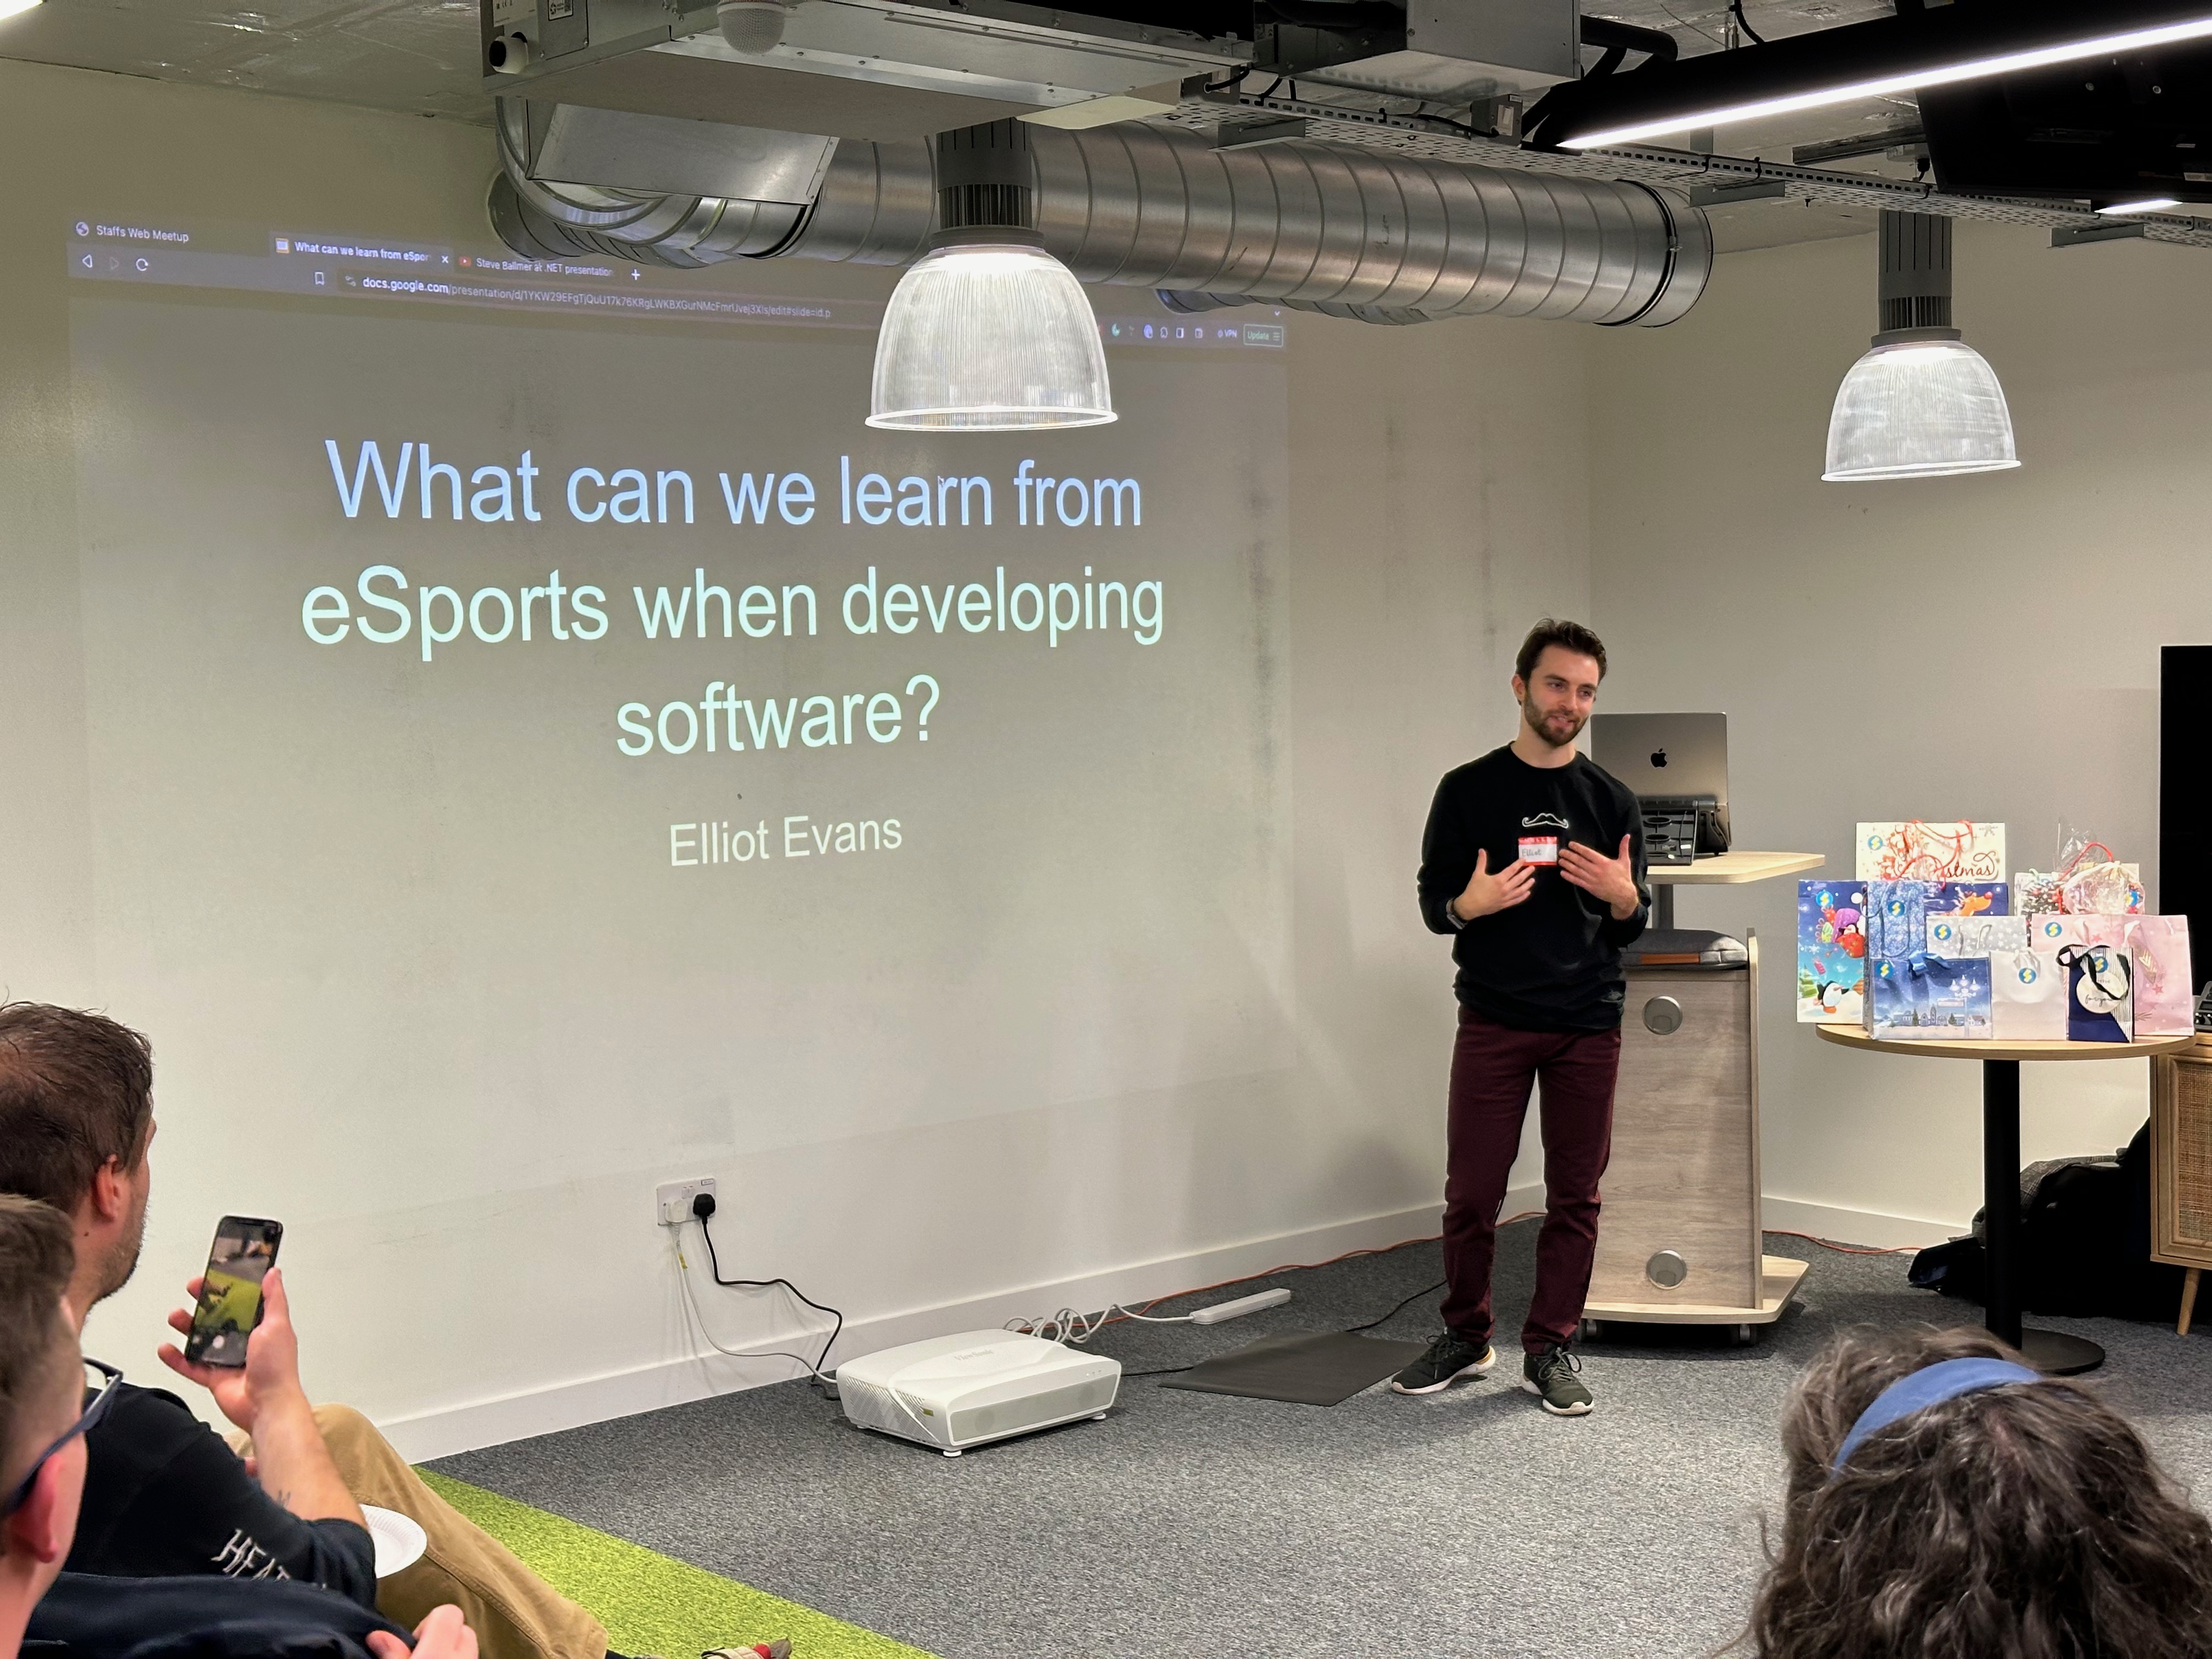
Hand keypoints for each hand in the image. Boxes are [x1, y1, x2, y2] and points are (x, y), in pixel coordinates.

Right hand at [159, 1266, 307, 1434]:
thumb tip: (274, 1273)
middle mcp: (245, 1341)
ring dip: (187, 1327)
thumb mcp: (278, 1325)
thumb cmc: (278, 1368)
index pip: (242, 1301)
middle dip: (204, 1303)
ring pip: (202, 1339)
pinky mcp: (215, 1377)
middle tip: (192, 1290)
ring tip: (176, 1316)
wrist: (266, 1405)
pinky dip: (177, 1358)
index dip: (229, 1288)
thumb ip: (274, 1299)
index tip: (216, 1276)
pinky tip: (166, 1348)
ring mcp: (228, 1359)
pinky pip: (190, 1366)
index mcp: (262, 1327)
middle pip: (219, 1317)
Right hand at [369, 1605, 478, 1658]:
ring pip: (468, 1647)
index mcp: (438, 1652)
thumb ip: (391, 1653)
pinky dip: (458, 1658)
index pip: (449, 1612)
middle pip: (464, 1629)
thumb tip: (376, 1634)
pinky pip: (471, 1658)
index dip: (430, 1622)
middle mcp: (464, 1656)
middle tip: (423, 1652)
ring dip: (452, 1650)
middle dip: (445, 1636)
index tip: (413, 1642)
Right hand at [1453, 849, 1535, 921]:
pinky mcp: (1505, 904)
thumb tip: (1481, 850)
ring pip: (1520, 890)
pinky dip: (1523, 896)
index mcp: (1499, 879)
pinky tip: (1527, 893)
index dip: (1518, 864)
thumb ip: (1481, 861)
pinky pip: (1516, 900)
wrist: (1471, 906)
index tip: (1524, 860)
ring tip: (1532, 880)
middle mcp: (1505, 888)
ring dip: (1527, 885)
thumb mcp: (1477, 874)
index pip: (1512, 870)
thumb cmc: (1474, 889)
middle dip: (1526, 873)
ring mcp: (1506, 897)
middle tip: (1532, 868)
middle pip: (1519, 879)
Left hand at [1560, 834, 1640, 919]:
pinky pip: (1577, 881)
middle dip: (1569, 855)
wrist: (1623, 894)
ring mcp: (1591, 879)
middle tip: (1561, 851)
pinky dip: (1569, 877)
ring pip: (1576, 870)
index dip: (1578, 848)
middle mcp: (1596, 870)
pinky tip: (1563, 873)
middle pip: (1579, 860)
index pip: (1587, 852)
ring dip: (1567, 865)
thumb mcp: (1625, 861)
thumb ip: (1623, 848)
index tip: (1570, 844)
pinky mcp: (1589, 887)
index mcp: (1603, 862)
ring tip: (1560, 860)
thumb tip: (1627, 836)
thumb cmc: (1624, 877)